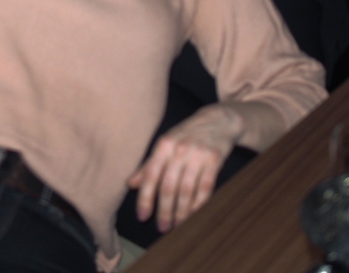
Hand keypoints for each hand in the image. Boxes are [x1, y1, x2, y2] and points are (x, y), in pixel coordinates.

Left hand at [127, 104, 241, 233]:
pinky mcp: (215, 159)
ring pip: (187, 190)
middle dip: (165, 210)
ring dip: (181, 211)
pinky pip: (205, 187)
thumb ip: (148, 164)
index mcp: (163, 145)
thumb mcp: (165, 144)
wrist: (217, 120)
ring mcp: (198, 154)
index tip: (142, 216)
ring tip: (177, 225)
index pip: (151, 175)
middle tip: (162, 227)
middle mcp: (179, 149)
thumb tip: (130, 184)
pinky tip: (194, 215)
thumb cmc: (186, 135)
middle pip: (169, 186)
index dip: (145, 197)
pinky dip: (199, 204)